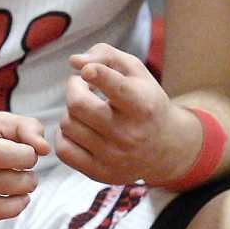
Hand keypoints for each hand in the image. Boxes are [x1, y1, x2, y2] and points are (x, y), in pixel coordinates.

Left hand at [57, 44, 188, 185]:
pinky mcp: (100, 173)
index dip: (98, 74)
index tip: (88, 71)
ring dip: (71, 112)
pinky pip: (63, 150)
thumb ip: (106, 55)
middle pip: (77, 104)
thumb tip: (74, 61)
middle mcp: (129, 133)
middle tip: (83, 86)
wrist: (165, 149)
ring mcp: (113, 156)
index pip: (116, 88)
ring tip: (86, 109)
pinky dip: (65, 135)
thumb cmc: (146, 102)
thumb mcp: (137, 72)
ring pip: (67, 125)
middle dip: (74, 88)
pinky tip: (78, 128)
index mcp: (143, 105)